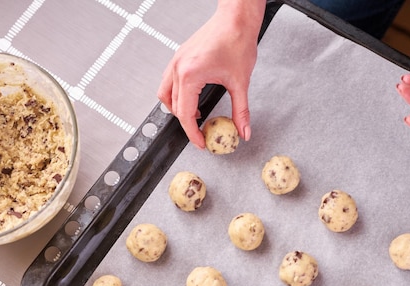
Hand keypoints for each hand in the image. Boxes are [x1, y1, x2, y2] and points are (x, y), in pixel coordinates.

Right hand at [157, 1, 264, 147]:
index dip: (192, 133)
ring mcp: (176, 61)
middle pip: (174, 107)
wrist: (236, 19)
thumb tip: (243, 131)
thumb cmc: (237, 41)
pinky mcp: (179, 57)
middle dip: (187, 124)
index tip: (201, 142)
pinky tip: (193, 98)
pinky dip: (178, 95)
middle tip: (202, 133)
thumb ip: (241, 111)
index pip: (185, 114)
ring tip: (196, 117)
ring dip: (178, 109)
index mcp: (190, 75)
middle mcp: (178, 68)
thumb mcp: (240, 82)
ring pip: (166, 95)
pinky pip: (169, 82)